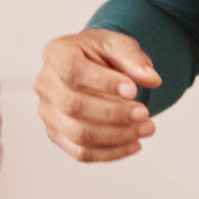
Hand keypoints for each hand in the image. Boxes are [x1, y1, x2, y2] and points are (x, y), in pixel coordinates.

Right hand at [37, 29, 159, 164]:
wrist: (90, 66)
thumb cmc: (102, 54)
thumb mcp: (118, 45)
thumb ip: (134, 59)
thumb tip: (152, 79)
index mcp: (56, 54)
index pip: (73, 71)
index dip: (103, 83)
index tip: (134, 90)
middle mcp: (45, 84)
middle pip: (73, 106)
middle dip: (114, 114)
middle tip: (145, 113)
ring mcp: (48, 112)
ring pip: (78, 134)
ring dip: (116, 136)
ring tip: (146, 129)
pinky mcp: (56, 134)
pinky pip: (81, 152)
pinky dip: (110, 153)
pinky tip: (135, 144)